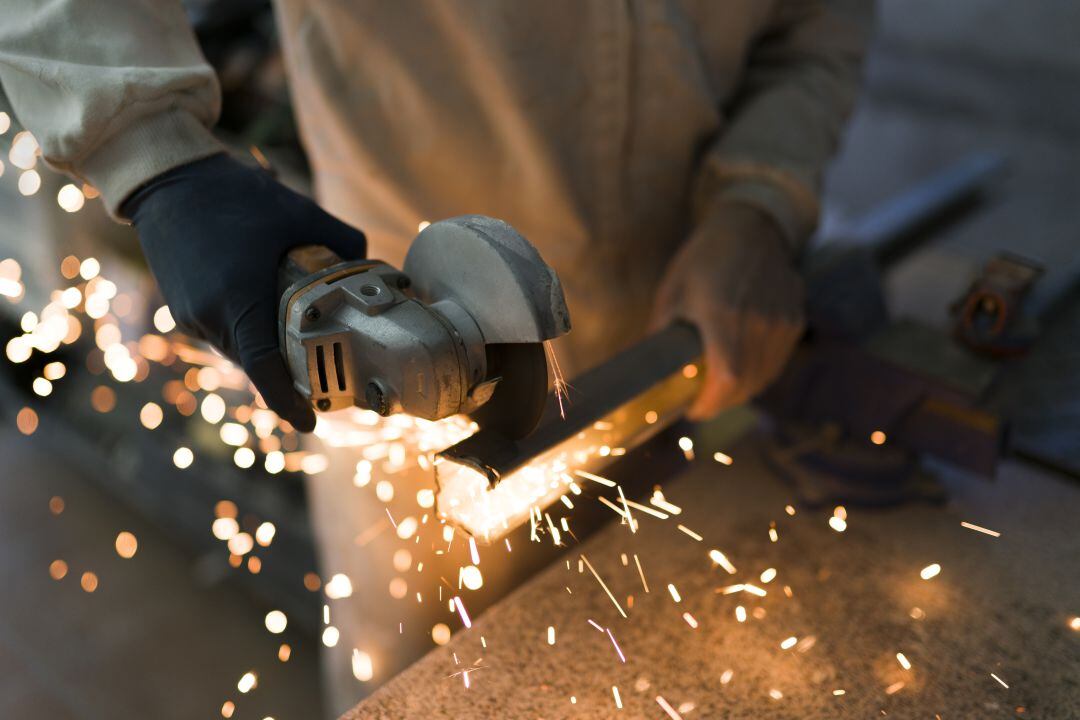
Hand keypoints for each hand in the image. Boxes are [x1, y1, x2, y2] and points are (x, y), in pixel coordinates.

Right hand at [122, 153, 366, 431]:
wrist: (169, 178)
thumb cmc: (235, 195)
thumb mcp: (300, 213)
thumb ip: (343, 242)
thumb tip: (371, 266)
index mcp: (239, 301)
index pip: (266, 370)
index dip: (288, 402)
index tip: (310, 423)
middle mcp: (210, 317)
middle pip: (258, 365)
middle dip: (289, 375)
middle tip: (325, 375)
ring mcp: (191, 315)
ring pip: (240, 352)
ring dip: (268, 351)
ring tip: (300, 341)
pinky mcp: (182, 307)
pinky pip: (222, 334)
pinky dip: (247, 333)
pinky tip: (267, 314)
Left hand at [652, 202, 803, 419]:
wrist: (753, 228)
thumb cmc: (705, 259)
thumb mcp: (673, 292)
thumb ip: (663, 333)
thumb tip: (650, 371)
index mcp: (722, 315)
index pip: (725, 379)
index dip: (710, 404)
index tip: (692, 410)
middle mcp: (758, 322)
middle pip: (745, 385)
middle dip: (721, 402)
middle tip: (702, 401)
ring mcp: (781, 322)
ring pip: (763, 378)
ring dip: (740, 391)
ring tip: (719, 386)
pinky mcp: (795, 320)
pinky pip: (777, 362)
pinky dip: (759, 373)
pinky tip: (741, 366)